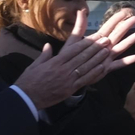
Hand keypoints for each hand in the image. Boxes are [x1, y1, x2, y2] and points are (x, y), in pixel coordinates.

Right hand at [15, 12, 134, 107]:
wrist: (27, 98)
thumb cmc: (29, 81)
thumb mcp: (34, 65)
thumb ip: (44, 55)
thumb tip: (48, 45)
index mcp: (55, 62)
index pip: (73, 50)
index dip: (86, 43)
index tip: (95, 36)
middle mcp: (63, 69)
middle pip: (83, 56)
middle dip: (96, 48)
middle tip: (106, 40)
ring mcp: (68, 79)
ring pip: (86, 66)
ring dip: (98, 58)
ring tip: (108, 50)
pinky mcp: (70, 89)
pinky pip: (85, 80)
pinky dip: (94, 73)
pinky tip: (103, 67)